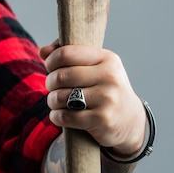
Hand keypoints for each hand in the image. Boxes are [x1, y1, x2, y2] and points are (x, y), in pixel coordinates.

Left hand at [39, 40, 145, 155]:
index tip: (50, 67)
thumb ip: (69, 55)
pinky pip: (65, 116)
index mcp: (107, 59)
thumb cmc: (105, 89)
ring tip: (56, 102)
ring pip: (60, 97)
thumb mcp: (95, 67)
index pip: (66, 53)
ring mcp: (107, 99)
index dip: (51, 61)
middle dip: (50, 83)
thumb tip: (43, 51)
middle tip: (52, 88)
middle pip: (61, 76)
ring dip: (52, 101)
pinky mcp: (102, 120)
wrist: (130, 121)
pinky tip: (59, 115)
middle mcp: (110, 76)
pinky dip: (56, 116)